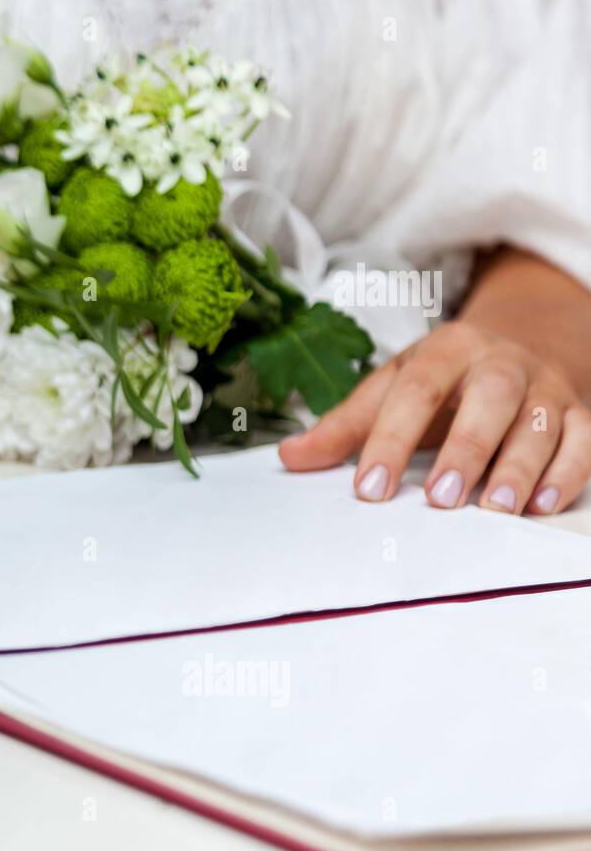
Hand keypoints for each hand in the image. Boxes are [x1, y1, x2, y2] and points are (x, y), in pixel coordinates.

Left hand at [279, 321, 590, 513]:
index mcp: (447, 349)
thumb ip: (345, 425)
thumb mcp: (392, 387)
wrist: (525, 341)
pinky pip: (583, 441)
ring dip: (519, 468)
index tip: (369, 488)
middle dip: (466, 449)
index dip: (390, 439)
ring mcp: (545, 387)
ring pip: (540, 423)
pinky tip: (540, 505)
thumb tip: (289, 457)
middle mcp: (501, 362)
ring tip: (495, 509)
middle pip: (489, 399)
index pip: (415, 390)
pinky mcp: (580, 412)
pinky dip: (566, 473)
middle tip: (441, 501)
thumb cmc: (445, 378)